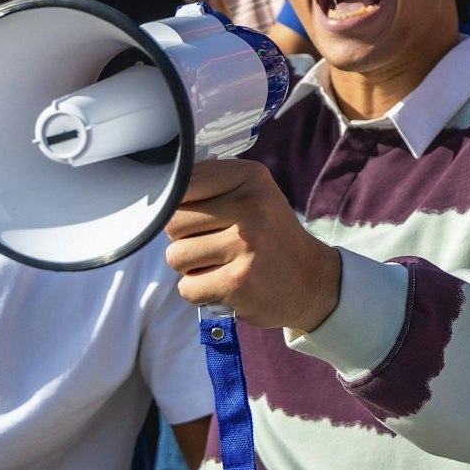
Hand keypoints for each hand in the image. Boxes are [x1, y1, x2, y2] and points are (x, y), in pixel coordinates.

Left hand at [164, 159, 341, 332]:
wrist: (312, 282)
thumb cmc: (270, 237)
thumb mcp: (253, 196)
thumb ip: (209, 187)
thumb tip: (157, 189)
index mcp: (251, 177)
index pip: (181, 185)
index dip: (179, 206)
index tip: (201, 217)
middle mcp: (250, 207)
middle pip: (172, 222)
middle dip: (184, 239)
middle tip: (215, 243)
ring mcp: (245, 245)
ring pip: (175, 258)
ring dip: (191, 268)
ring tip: (223, 264)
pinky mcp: (238, 282)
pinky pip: (187, 288)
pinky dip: (201, 291)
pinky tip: (227, 284)